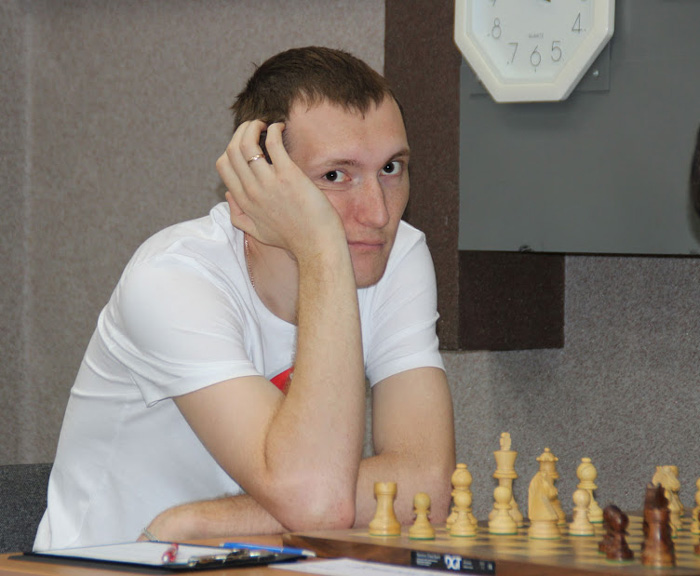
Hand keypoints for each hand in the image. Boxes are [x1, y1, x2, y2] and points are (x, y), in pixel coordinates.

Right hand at [216, 121, 343, 260]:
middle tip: (255, 126)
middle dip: (242, 131)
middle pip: (232, 149)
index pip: (223, 165)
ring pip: (247, 143)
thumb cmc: (292, 239)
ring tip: (265, 124)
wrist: (316, 246)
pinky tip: (280, 127)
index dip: (232, 148)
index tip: (247, 144)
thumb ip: (238, 216)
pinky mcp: (288, 176)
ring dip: (254, 126)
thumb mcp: (257, 232)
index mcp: (244, 201)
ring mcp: (268, 183)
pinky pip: (272, 143)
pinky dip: (273, 129)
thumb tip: (229, 195)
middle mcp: (252, 190)